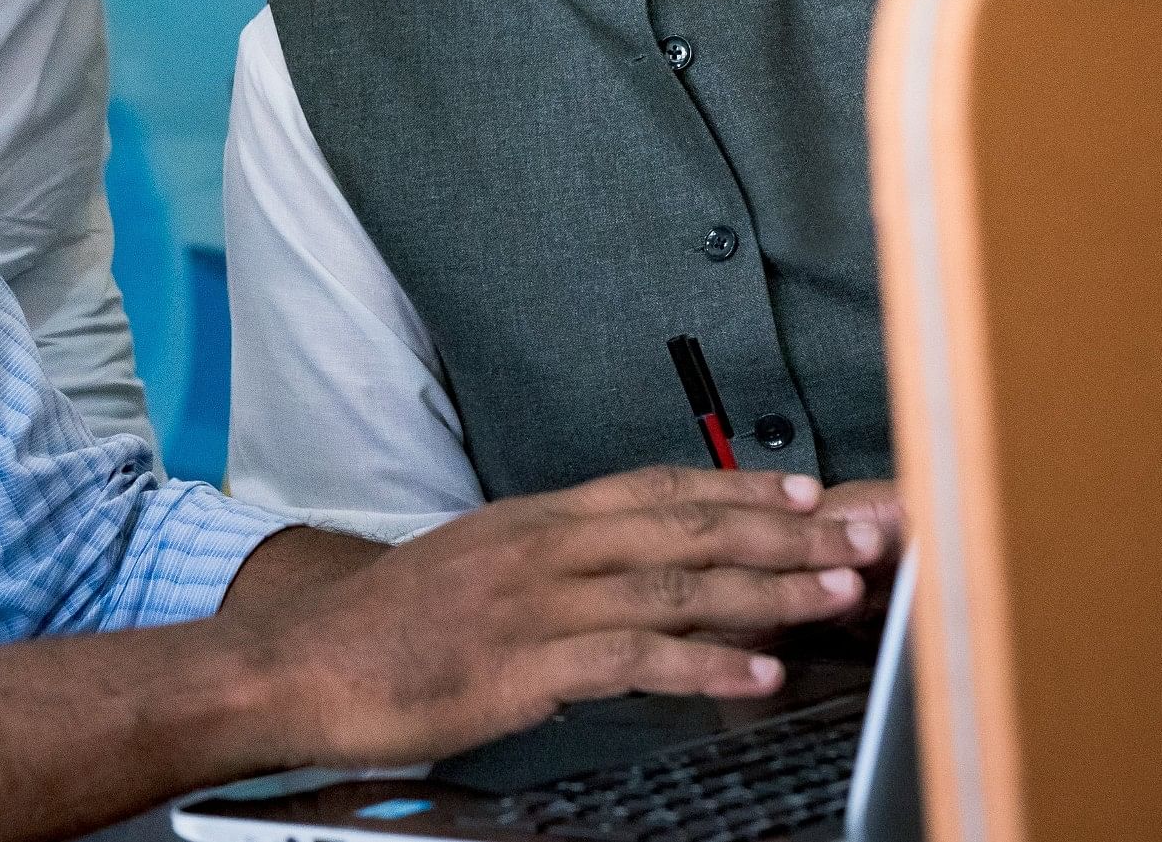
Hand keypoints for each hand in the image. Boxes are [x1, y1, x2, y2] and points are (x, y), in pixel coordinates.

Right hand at [244, 466, 888, 769]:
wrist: (297, 664)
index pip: (657, 488)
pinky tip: (756, 672)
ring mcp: (534, 602)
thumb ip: (553, 572)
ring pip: (674, 584)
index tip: (811, 494)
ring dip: (767, 589)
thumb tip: (627, 579)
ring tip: (838, 592)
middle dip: (785, 532)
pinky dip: (703, 663)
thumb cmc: (384, 632)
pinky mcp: (522, 664)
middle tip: (864, 534)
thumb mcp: (474, 574)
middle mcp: (543, 547)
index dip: (740, 490)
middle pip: (686, 525)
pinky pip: (631, 658)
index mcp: (533, 521)